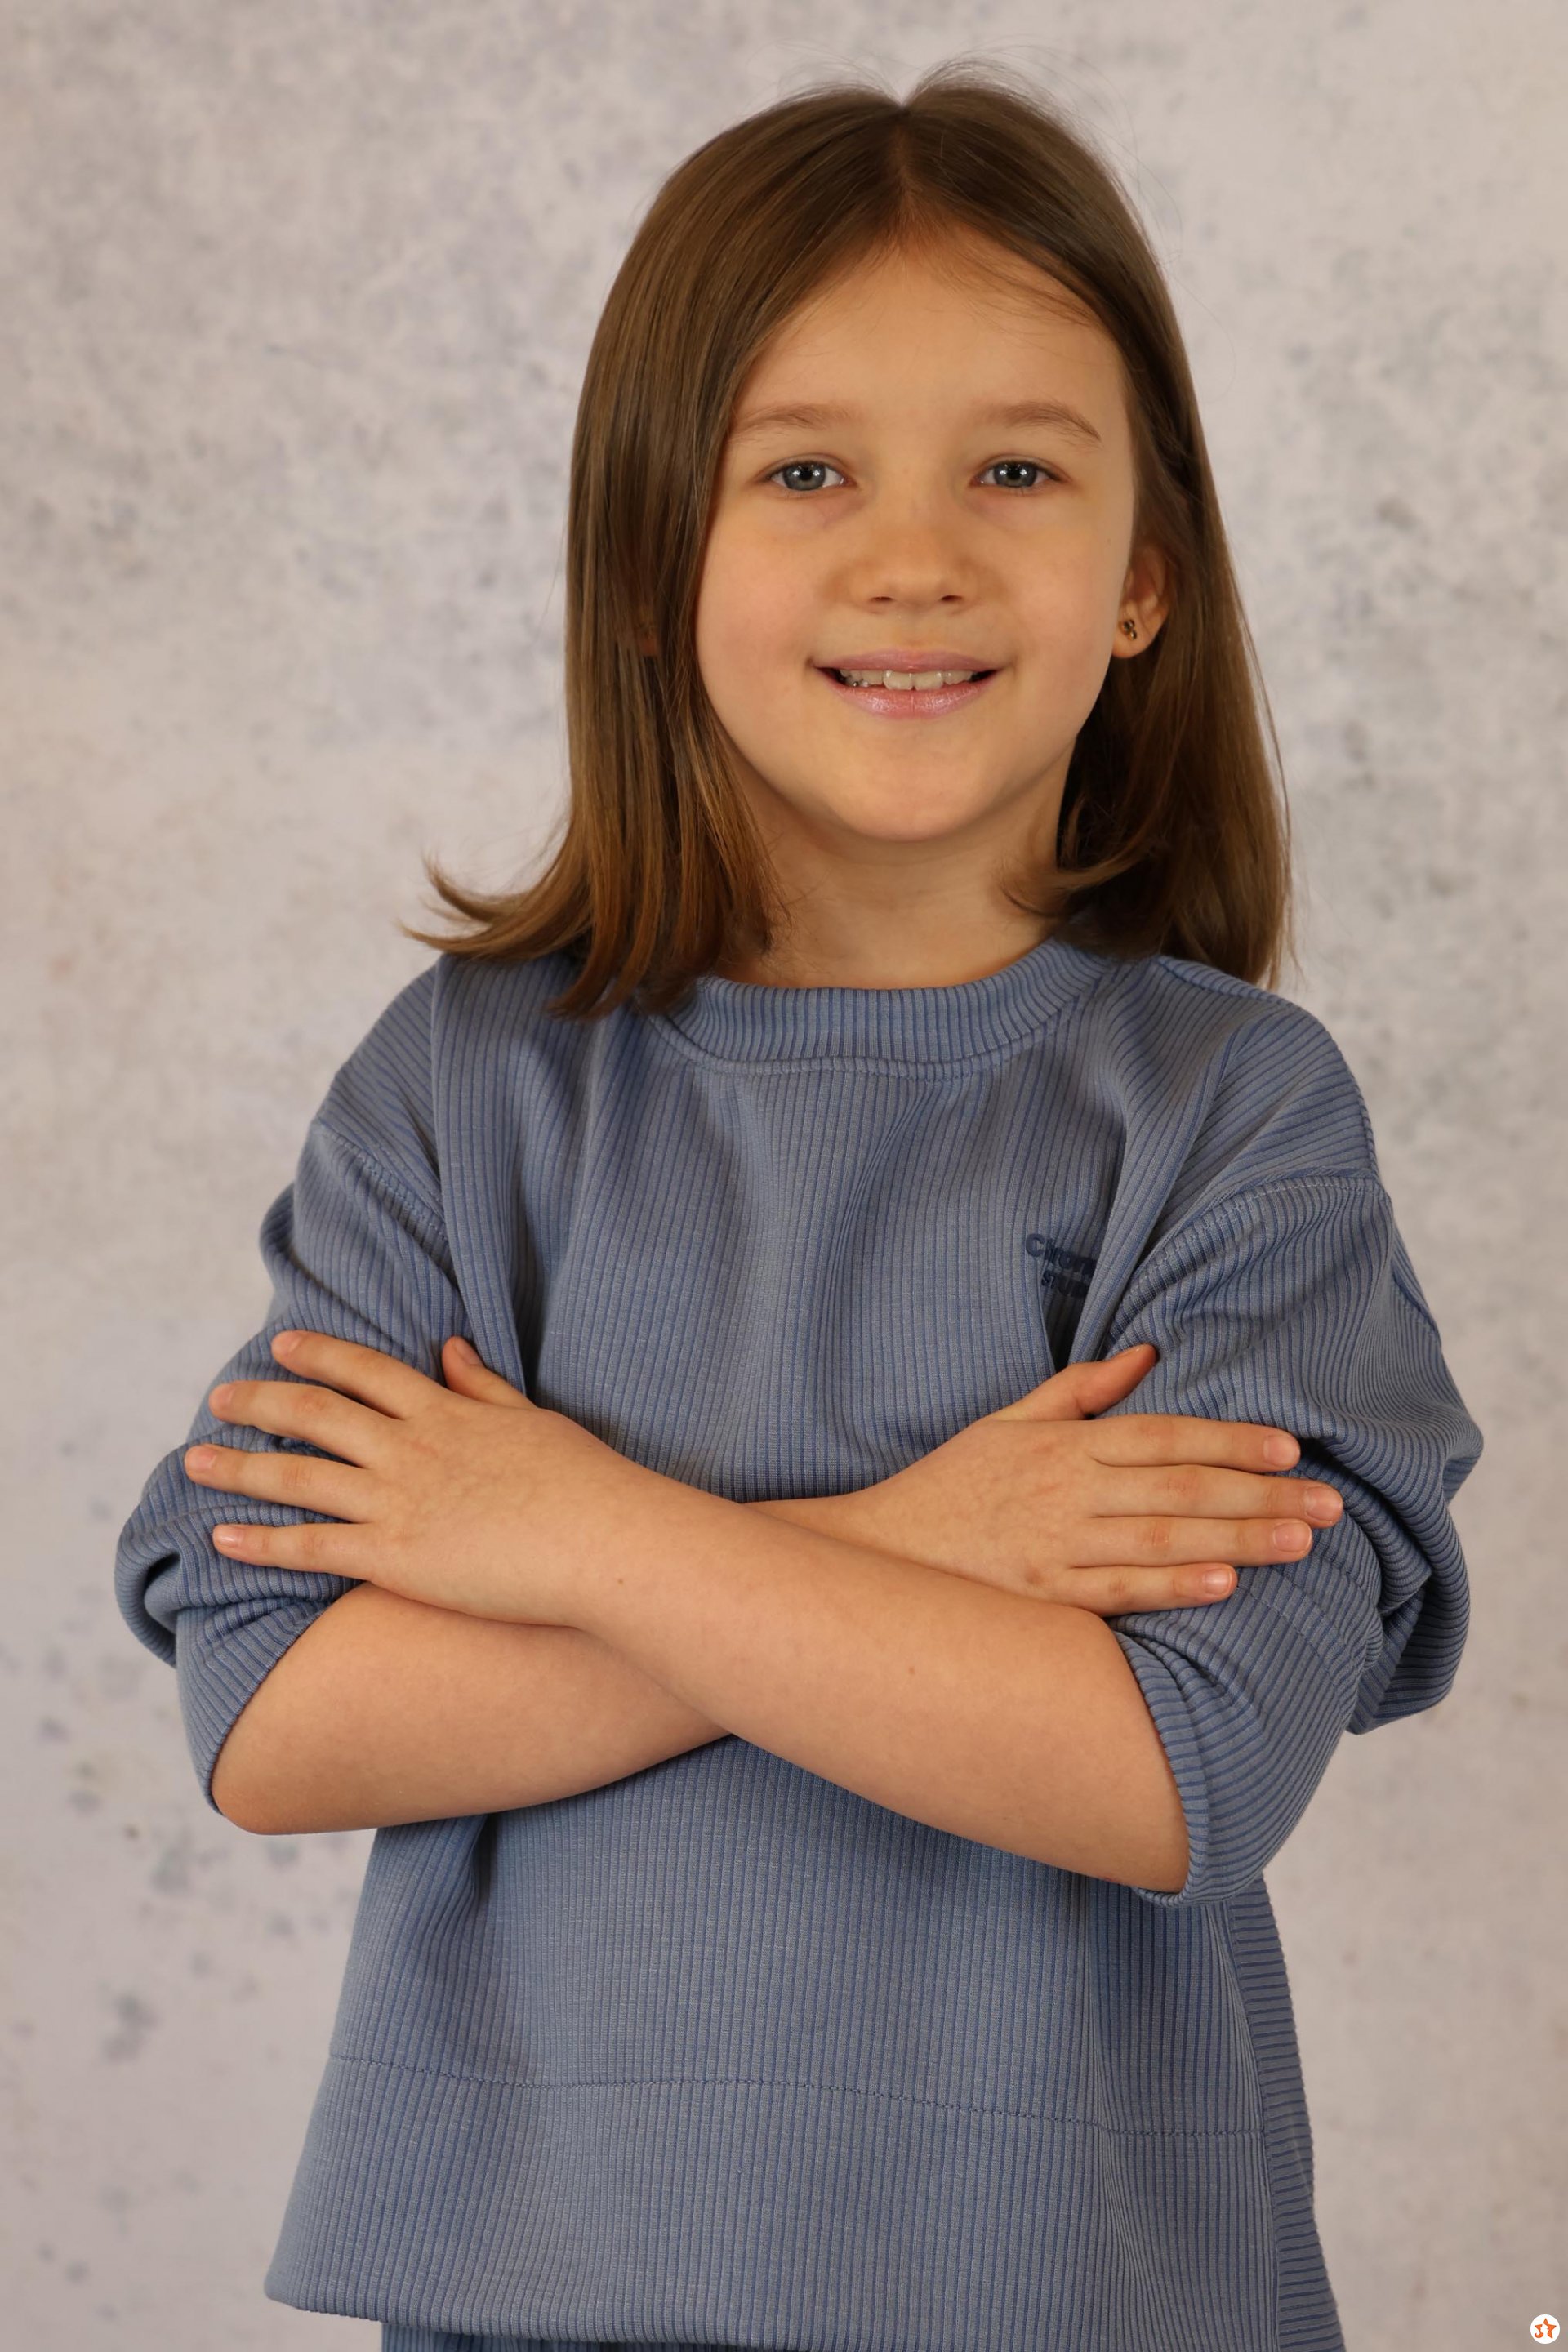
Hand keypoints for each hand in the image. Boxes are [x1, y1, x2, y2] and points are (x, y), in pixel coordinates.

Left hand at [182, 1329, 644, 1625]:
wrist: (602, 1542)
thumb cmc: (584, 1485)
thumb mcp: (533, 1419)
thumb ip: (485, 1386)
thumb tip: (452, 1347)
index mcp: (446, 1412)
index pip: (367, 1371)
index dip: (320, 1354)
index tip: (282, 1345)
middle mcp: (410, 1448)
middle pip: (317, 1413)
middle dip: (262, 1401)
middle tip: (219, 1396)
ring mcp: (397, 1501)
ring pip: (298, 1475)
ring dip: (241, 1466)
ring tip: (194, 1461)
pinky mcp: (394, 1557)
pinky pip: (311, 1547)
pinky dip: (262, 1542)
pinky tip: (222, 1539)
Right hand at [842, 1343, 1342, 1615]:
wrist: (876, 1554)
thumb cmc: (950, 1487)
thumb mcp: (1007, 1421)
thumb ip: (1080, 1390)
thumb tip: (1147, 1354)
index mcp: (1063, 1446)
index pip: (1162, 1436)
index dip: (1229, 1439)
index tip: (1290, 1447)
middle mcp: (1065, 1493)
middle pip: (1179, 1490)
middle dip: (1259, 1494)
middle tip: (1328, 1502)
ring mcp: (1055, 1549)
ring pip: (1162, 1542)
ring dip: (1237, 1540)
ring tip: (1300, 1542)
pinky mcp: (1043, 1600)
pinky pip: (1118, 1594)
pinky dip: (1173, 1590)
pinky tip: (1225, 1586)